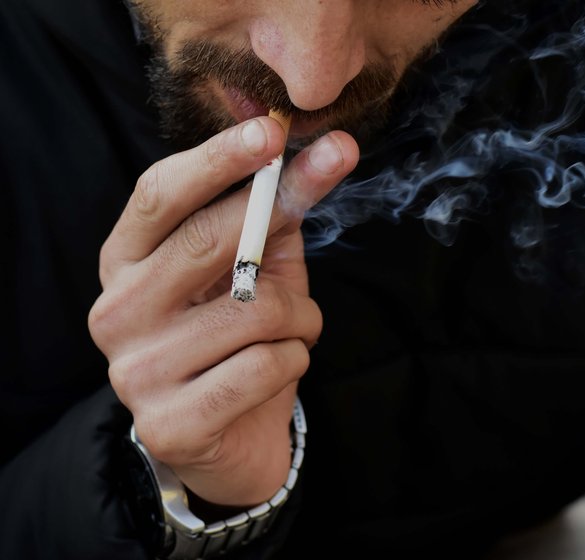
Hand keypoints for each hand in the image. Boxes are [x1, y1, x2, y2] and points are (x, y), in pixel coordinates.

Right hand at [89, 117, 358, 506]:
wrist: (231, 439)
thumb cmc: (242, 338)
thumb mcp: (259, 267)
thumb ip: (281, 213)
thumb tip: (332, 150)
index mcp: (125, 261)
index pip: (160, 194)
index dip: (217, 159)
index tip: (270, 130)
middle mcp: (117, 311)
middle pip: (207, 241)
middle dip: (274, 225)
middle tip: (303, 221)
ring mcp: (136, 372)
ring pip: (256, 309)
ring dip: (301, 316)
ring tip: (296, 329)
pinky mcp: (172, 423)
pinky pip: (266, 366)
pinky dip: (295, 360)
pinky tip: (280, 368)